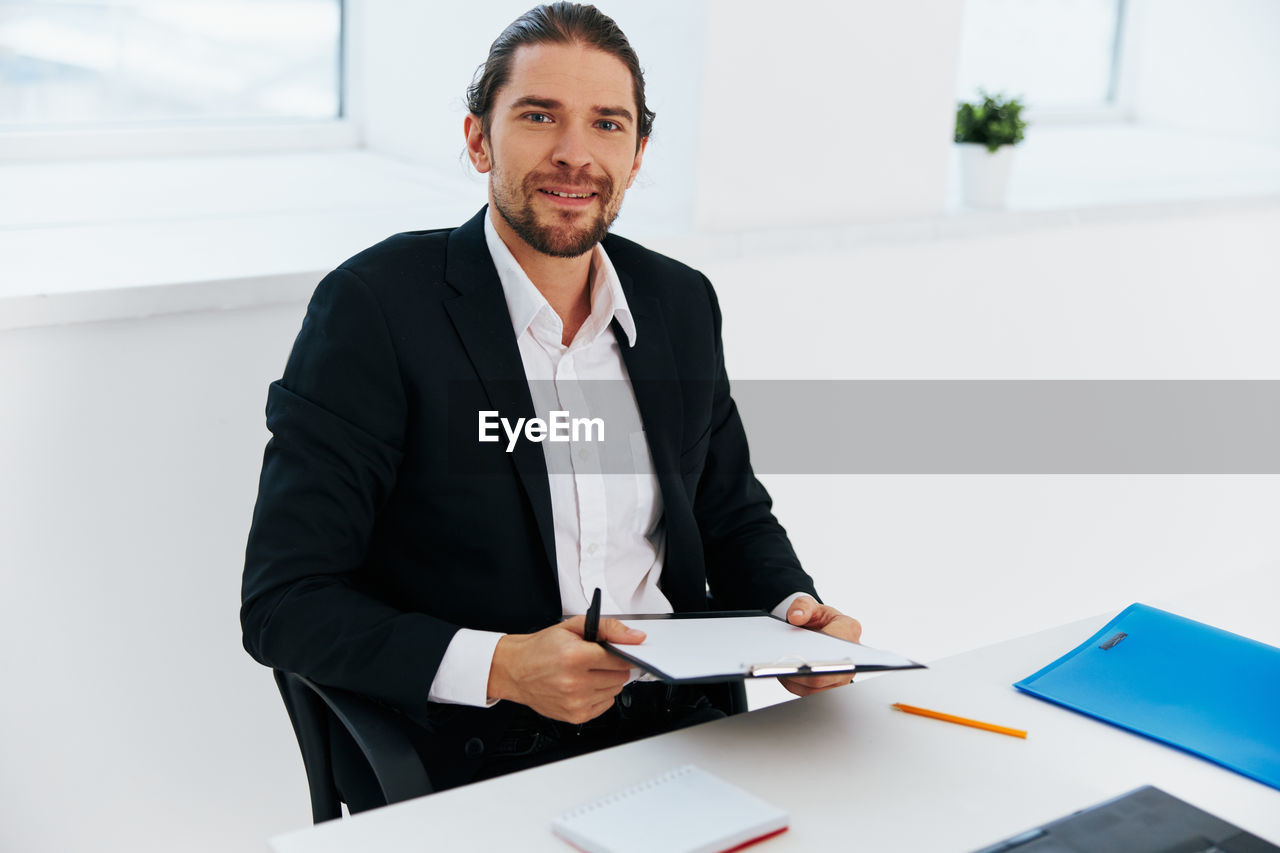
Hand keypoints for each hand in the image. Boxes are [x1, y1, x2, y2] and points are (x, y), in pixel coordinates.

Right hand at [487, 616, 645, 723]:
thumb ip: (608, 628)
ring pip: (614, 691)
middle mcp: (575, 682)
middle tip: (595, 660)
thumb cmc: (541, 649)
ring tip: (586, 672)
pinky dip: (599, 695)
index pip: (620, 660)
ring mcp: (575, 702)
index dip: (621, 654)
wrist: (515, 670)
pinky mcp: (575, 715)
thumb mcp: (573, 627)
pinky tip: (584, 686)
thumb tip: (635, 637)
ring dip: (606, 681)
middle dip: (613, 667)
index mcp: (575, 657)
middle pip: (619, 677)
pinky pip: (605, 705)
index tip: (617, 652)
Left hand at [778, 595, 862, 697]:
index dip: (818, 654)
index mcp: (849, 629)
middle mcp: (851, 655)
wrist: (820, 631)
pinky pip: (811, 693)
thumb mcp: (809, 605)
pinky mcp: (832, 686)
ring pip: (816, 686)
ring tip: (779, 668)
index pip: (836, 644)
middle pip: (825, 672)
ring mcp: (843, 674)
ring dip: (794, 679)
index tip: (800, 654)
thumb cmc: (818, 619)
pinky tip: (783, 674)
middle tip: (782, 665)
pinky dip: (794, 684)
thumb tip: (796, 617)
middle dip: (801, 670)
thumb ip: (802, 606)